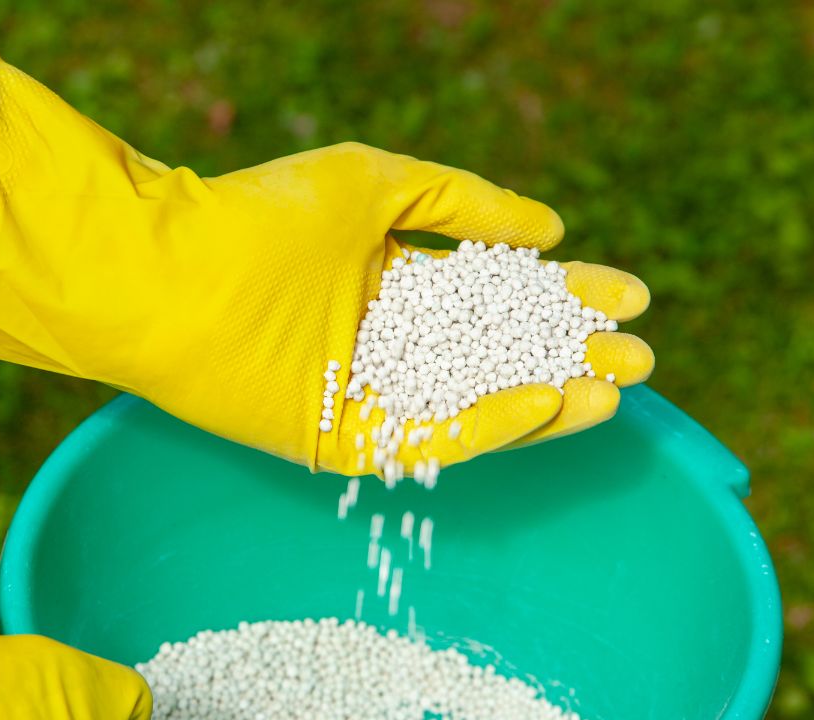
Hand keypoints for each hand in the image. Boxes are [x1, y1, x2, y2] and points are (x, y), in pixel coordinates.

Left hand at [0, 54, 651, 474]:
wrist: (172, 272)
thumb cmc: (265, 216)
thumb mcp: (377, 183)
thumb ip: (464, 201)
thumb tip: (550, 226)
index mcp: (392, 282)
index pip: (497, 297)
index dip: (564, 297)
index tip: (629, 296)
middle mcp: (384, 342)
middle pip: (497, 357)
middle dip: (571, 354)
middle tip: (642, 357)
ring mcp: (365, 394)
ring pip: (473, 405)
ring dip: (548, 399)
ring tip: (614, 388)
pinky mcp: (342, 440)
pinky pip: (429, 442)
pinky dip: (488, 426)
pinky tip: (546, 403)